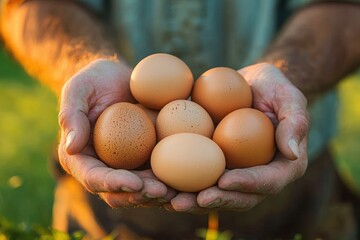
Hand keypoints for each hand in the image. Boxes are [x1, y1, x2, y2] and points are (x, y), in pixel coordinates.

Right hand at [58, 59, 175, 207]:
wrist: (119, 77)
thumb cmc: (94, 81)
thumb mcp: (78, 90)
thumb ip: (71, 116)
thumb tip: (72, 148)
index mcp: (83, 157)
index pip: (94, 178)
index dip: (112, 184)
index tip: (134, 183)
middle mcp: (105, 166)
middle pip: (120, 192)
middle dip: (140, 196)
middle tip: (162, 191)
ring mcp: (128, 164)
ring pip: (143, 188)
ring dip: (160, 194)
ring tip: (179, 191)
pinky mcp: (148, 157)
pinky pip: (161, 172)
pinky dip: (174, 179)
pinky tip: (190, 179)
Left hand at [167, 62, 308, 213]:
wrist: (251, 84)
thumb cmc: (274, 88)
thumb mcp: (288, 96)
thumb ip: (295, 122)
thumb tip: (292, 153)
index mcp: (282, 166)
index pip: (267, 181)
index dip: (247, 185)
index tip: (224, 181)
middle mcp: (258, 175)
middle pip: (238, 196)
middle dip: (216, 201)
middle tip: (193, 200)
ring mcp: (235, 171)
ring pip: (216, 192)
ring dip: (193, 200)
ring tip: (171, 200)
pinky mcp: (214, 163)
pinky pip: (199, 176)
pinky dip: (182, 183)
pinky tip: (161, 183)